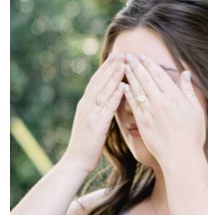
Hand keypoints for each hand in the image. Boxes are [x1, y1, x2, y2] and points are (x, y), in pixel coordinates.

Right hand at [67, 52, 126, 170]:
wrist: (76, 160)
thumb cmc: (88, 143)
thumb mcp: (93, 122)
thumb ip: (100, 110)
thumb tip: (111, 100)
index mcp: (85, 104)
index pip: (97, 81)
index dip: (106, 68)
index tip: (116, 57)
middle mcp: (86, 105)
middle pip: (99, 81)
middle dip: (111, 67)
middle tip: (122, 53)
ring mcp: (90, 113)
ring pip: (103, 90)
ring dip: (114, 76)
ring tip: (124, 63)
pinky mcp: (96, 123)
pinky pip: (107, 106)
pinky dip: (115, 95)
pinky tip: (123, 85)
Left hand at [121, 54, 206, 168]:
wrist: (181, 155)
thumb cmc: (193, 134)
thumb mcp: (196, 110)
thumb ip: (189, 90)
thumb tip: (186, 74)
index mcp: (176, 97)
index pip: (159, 75)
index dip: (149, 64)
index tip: (142, 56)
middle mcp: (161, 101)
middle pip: (145, 78)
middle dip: (135, 66)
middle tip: (127, 56)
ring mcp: (150, 111)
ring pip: (137, 88)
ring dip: (129, 76)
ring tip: (122, 66)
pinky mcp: (142, 121)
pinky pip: (132, 103)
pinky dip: (127, 93)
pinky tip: (123, 85)